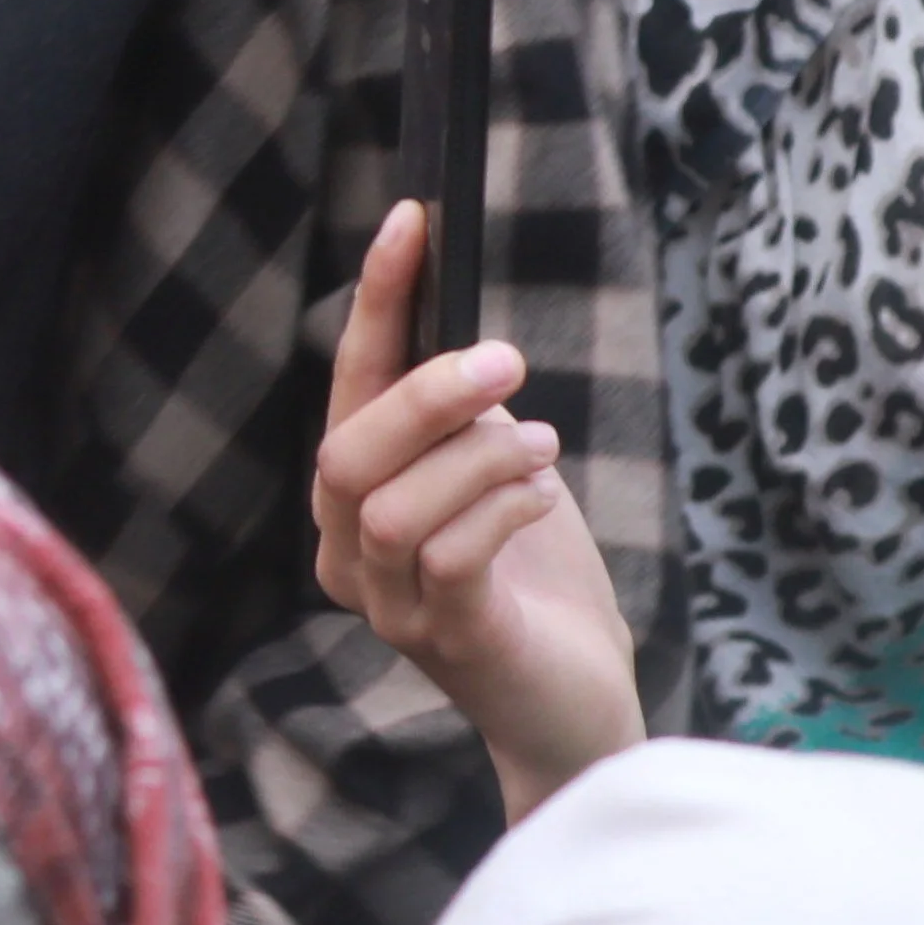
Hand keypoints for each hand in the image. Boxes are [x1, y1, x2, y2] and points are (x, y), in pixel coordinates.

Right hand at [312, 205, 642, 821]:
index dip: (378, 302)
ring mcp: (387, 606)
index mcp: (352, 500)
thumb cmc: (538, 585)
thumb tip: (470, 346)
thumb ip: (467, 426)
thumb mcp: (496, 480)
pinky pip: (450, 559)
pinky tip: (542, 494)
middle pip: (348, 453)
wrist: (575, 703)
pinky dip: (501, 507)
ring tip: (541, 447)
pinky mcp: (446, 641)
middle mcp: (347, 554)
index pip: (348, 387)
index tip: (412, 221)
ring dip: (478, 459)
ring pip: (394, 507)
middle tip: (506, 361)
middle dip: (426, 395)